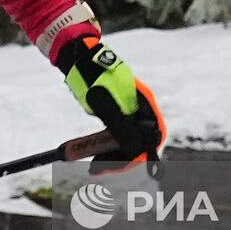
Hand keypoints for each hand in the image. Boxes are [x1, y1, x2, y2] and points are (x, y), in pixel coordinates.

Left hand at [56, 37, 165, 173]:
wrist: (79, 59)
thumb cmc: (93, 76)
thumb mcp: (106, 103)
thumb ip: (121, 126)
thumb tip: (136, 151)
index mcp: (145, 104)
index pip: (151, 137)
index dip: (138, 155)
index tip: (120, 165)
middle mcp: (140, 110)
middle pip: (139, 143)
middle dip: (121, 159)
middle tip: (99, 171)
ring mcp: (128, 112)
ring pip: (125, 143)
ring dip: (111, 157)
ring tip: (93, 168)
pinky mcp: (116, 115)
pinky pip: (115, 137)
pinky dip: (105, 149)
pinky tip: (93, 158)